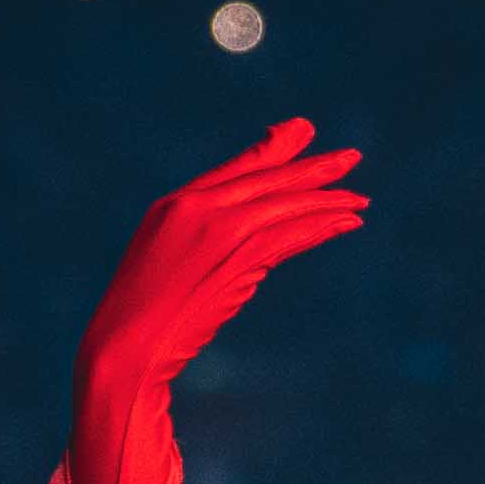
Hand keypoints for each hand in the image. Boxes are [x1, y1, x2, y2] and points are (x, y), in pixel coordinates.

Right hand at [81, 120, 368, 402]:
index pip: (237, 169)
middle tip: (352, 159)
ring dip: (328, 202)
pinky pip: (289, 236)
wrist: (124, 349)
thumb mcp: (171, 266)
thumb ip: (205, 238)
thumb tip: (249, 238)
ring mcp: (217, 231)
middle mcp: (197, 207)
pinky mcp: (236, 259)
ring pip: (285, 205)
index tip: (305, 135)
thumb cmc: (143, 317)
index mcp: (175, 203)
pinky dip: (320, 228)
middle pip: (268, 179)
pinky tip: (345, 224)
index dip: (275, 153)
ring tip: (359, 201)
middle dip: (314, 169)